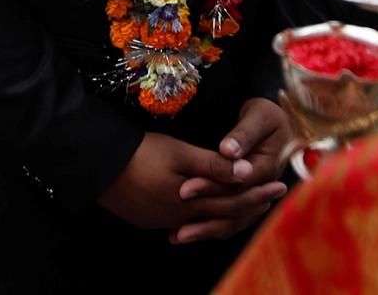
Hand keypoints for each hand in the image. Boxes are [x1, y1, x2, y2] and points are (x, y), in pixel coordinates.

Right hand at [98, 131, 286, 240]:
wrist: (96, 166)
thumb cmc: (140, 153)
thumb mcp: (180, 153)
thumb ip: (214, 165)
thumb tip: (247, 170)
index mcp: (190, 204)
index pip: (233, 203)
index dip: (258, 194)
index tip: (281, 185)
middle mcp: (179, 219)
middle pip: (222, 217)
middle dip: (249, 206)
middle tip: (272, 197)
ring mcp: (162, 222)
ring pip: (204, 224)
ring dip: (227, 215)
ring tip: (245, 206)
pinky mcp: (148, 220)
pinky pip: (183, 224)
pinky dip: (202, 220)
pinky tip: (206, 216)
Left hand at [169, 99, 295, 239]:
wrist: (274, 121)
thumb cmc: (265, 114)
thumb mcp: (258, 116)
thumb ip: (243, 134)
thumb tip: (229, 151)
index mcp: (268, 168)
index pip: (237, 185)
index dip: (211, 187)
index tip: (185, 189)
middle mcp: (263, 188)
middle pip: (233, 207)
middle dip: (204, 213)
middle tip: (176, 221)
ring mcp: (255, 197)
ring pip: (232, 220)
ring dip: (205, 229)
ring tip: (177, 236)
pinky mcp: (245, 200)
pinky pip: (230, 220)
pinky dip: (210, 227)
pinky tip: (186, 233)